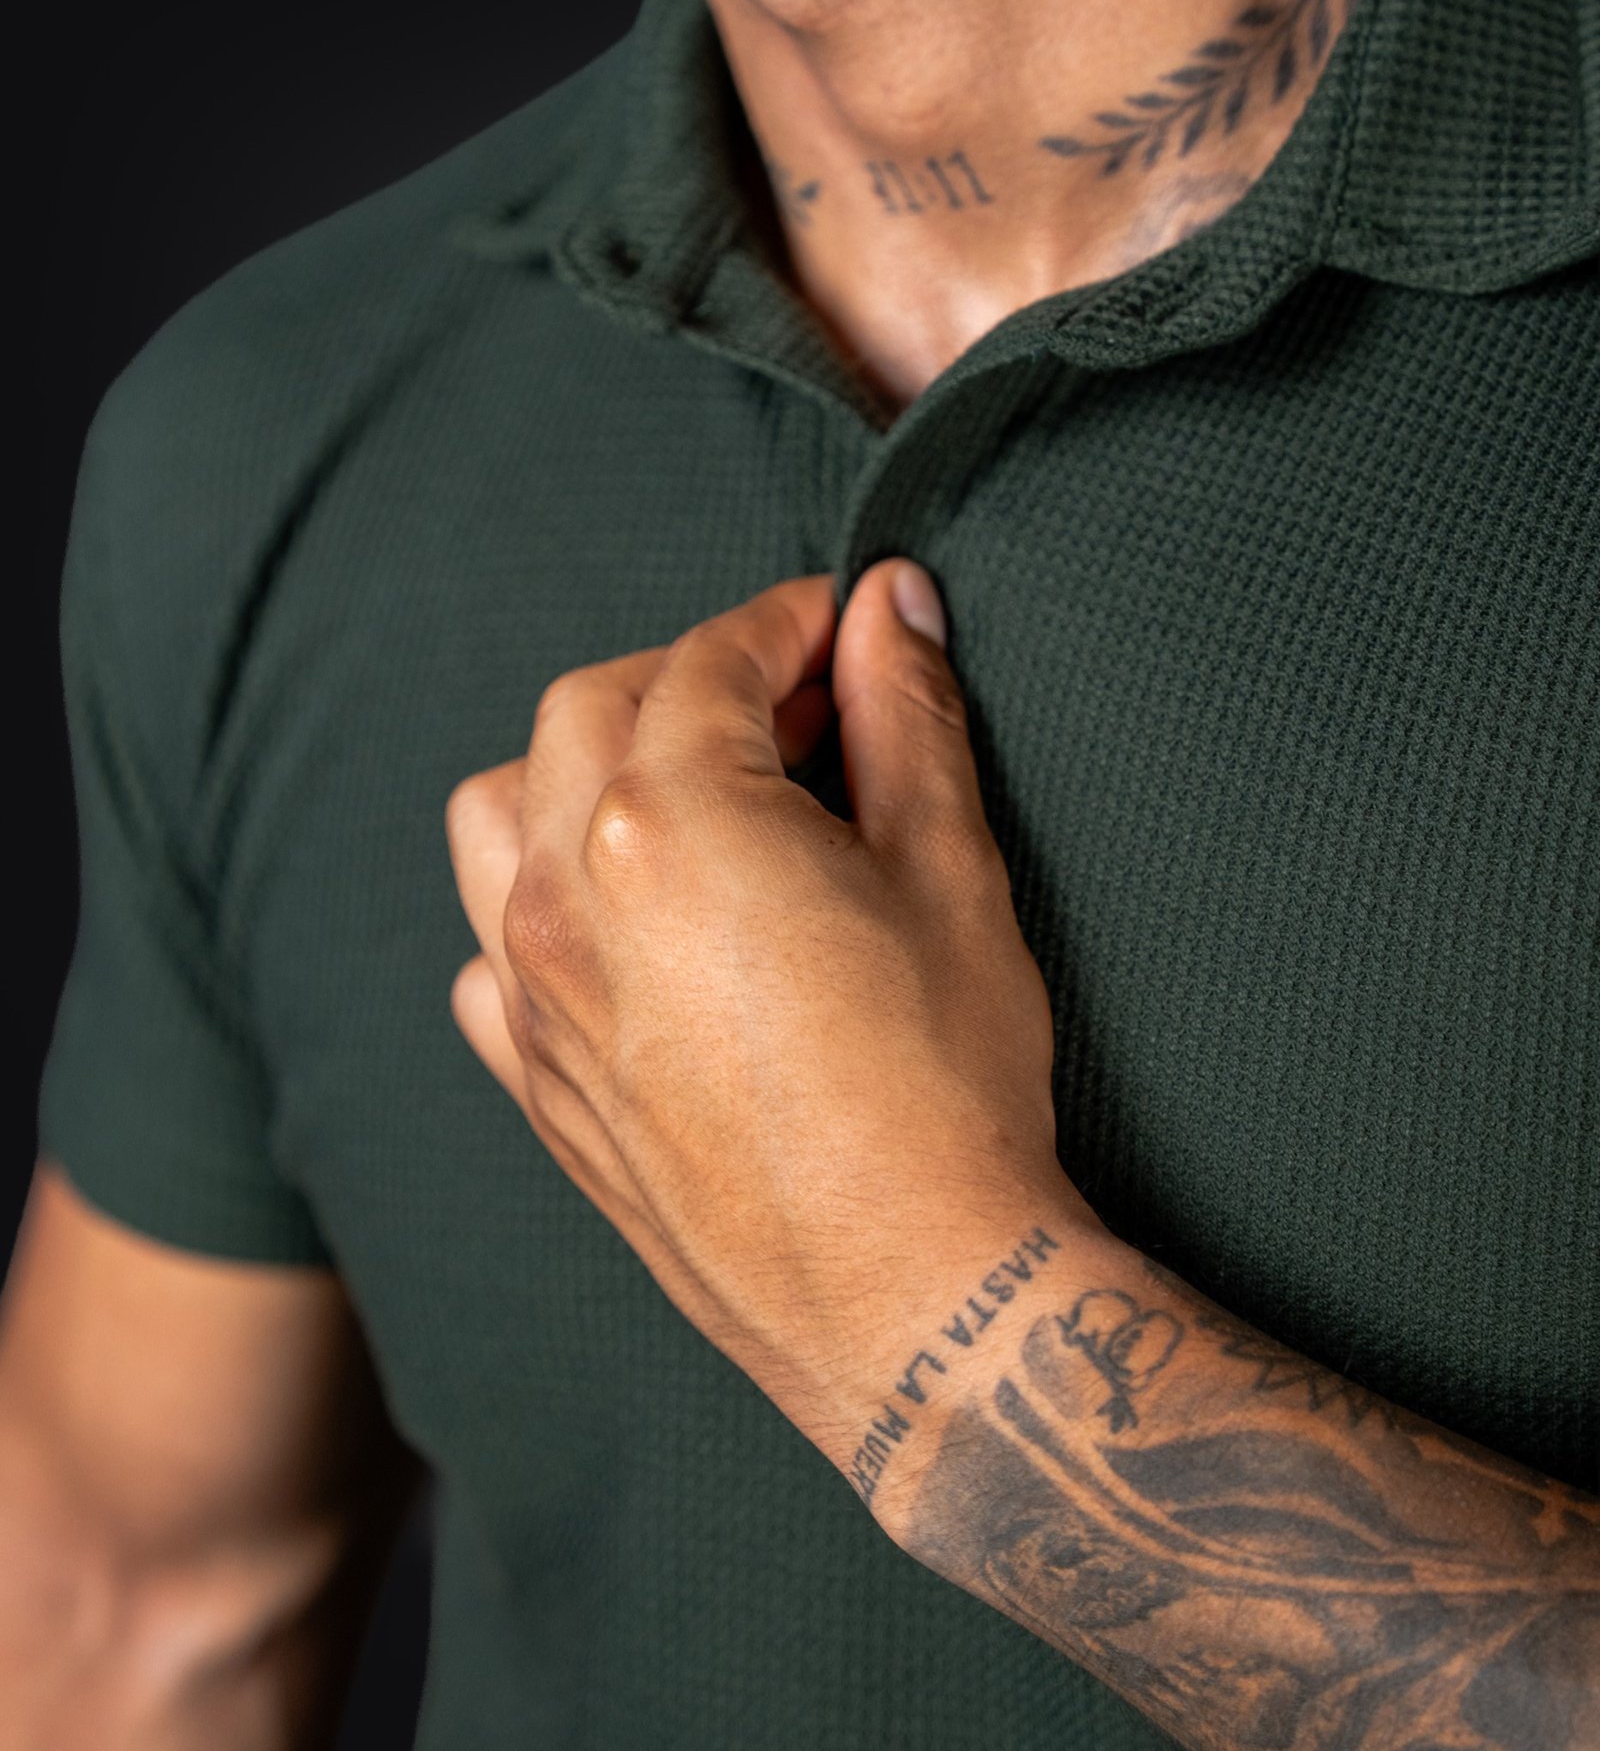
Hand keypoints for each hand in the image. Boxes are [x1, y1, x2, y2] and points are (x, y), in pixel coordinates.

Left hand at [444, 560, 1100, 1473]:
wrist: (906, 1298)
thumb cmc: (943, 1087)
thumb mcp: (948, 872)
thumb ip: (906, 716)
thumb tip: (895, 605)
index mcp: (670, 818)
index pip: (709, 660)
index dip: (783, 622)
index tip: (839, 623)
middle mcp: (569, 892)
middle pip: (589, 709)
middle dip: (688, 675)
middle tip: (794, 704)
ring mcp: (536, 993)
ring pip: (500, 813)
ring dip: (582, 767)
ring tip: (687, 792)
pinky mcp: (537, 1082)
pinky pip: (488, 952)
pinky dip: (538, 902)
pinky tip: (625, 923)